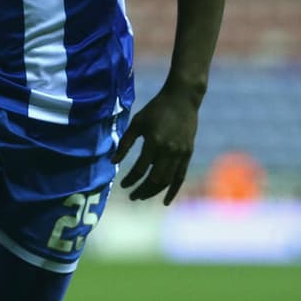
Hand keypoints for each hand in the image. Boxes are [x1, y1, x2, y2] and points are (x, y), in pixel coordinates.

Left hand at [115, 82, 198, 204]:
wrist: (182, 99)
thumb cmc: (156, 109)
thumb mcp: (138, 122)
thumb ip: (125, 142)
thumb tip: (112, 161)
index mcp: (153, 141)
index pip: (139, 169)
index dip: (130, 179)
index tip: (122, 184)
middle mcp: (168, 150)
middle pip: (153, 179)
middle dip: (141, 190)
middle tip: (131, 196)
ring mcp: (180, 154)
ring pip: (166, 181)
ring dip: (154, 192)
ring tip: (143, 196)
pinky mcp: (188, 155)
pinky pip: (180, 178)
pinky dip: (173, 191)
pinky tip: (165, 201)